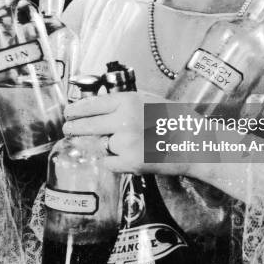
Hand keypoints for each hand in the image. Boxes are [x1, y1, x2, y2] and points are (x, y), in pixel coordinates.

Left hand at [63, 92, 186, 175]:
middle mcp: (124, 120)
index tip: (68, 112)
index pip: (91, 105)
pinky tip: (130, 157)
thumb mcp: (148, 100)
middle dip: (73, 128)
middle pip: (86, 126)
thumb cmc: (174, 120)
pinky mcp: (130, 163)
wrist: (195, 144)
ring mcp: (126, 143)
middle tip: (68, 129)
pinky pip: (109, 163)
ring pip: (101, 146)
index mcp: (128, 101)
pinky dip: (115, 162)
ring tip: (129, 144)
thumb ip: (123, 102)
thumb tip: (95, 106)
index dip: (76, 110)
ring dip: (107, 146)